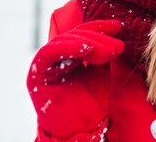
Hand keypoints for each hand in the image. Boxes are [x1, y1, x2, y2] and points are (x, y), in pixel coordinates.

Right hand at [27, 20, 124, 139]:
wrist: (81, 129)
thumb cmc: (92, 103)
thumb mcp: (101, 70)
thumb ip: (103, 52)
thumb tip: (116, 31)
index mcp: (70, 53)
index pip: (84, 32)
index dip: (100, 27)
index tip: (119, 26)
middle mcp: (56, 56)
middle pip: (76, 35)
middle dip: (99, 38)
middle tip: (118, 47)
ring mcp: (45, 64)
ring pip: (65, 41)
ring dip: (88, 42)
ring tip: (109, 51)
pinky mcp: (36, 73)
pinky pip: (49, 53)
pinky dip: (69, 47)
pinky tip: (86, 48)